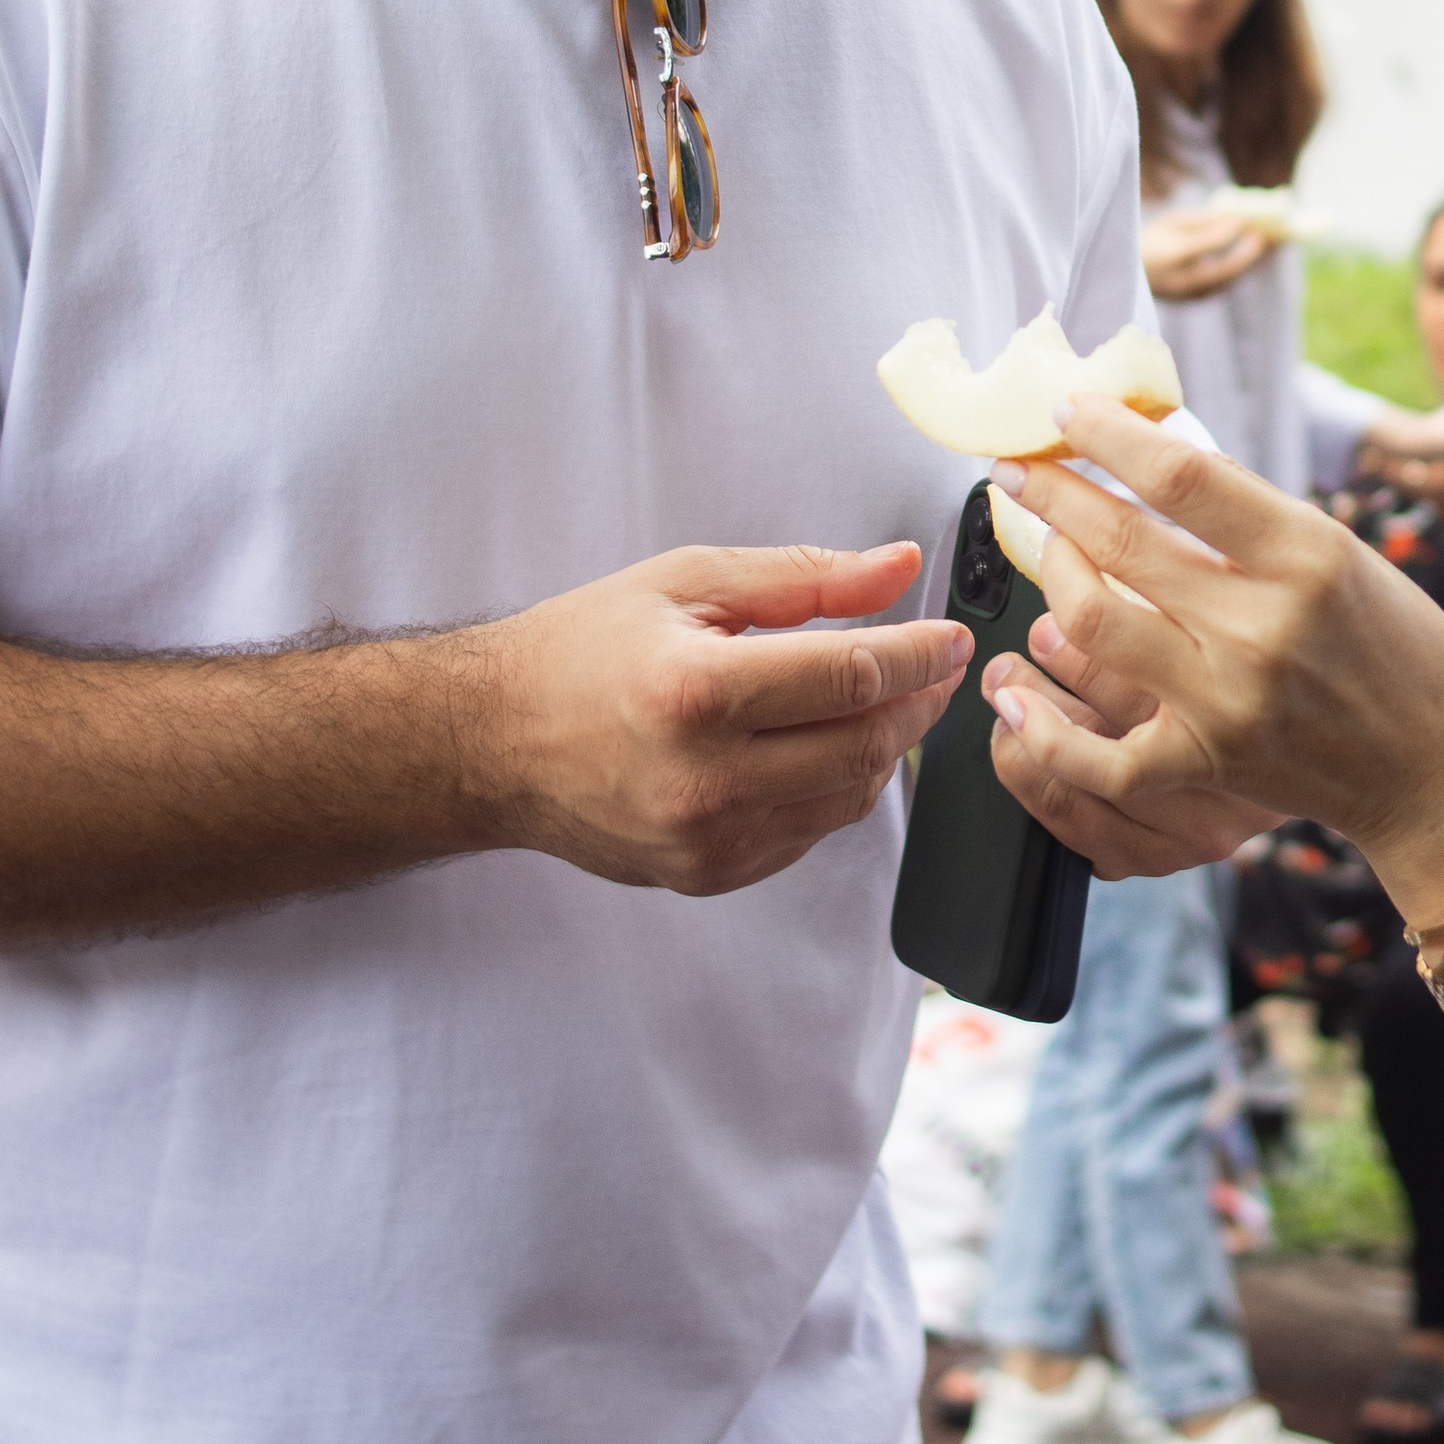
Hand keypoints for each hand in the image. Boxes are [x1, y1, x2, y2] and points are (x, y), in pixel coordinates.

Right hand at [478, 545, 967, 893]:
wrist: (494, 742)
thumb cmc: (582, 650)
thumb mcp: (688, 582)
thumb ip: (804, 577)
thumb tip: (900, 567)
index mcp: (696, 693)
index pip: (851, 678)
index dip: (918, 653)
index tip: (949, 635)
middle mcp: (704, 780)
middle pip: (863, 745)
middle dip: (920, 701)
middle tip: (940, 667)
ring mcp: (707, 841)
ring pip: (848, 799)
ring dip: (889, 747)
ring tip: (896, 700)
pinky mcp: (707, 876)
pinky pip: (810, 835)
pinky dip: (839, 788)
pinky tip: (834, 746)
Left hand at [981, 401, 1443, 913]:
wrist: (1430, 764)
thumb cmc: (1392, 644)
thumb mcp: (1340, 550)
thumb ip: (1248, 513)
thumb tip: (1146, 451)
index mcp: (1307, 554)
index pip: (1179, 475)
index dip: (1106, 433)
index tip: (1067, 412)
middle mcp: (1262, 625)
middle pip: (1119, 539)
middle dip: (1051, 491)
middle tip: (1020, 469)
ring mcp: (1226, 700)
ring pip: (1090, 620)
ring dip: (1050, 570)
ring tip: (1046, 548)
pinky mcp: (1203, 764)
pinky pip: (1094, 754)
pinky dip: (1042, 728)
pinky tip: (1013, 697)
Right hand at [1141, 207, 1276, 302]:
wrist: (1124, 276)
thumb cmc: (1149, 240)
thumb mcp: (1170, 223)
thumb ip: (1201, 222)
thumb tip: (1233, 220)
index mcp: (1168, 256)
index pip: (1205, 244)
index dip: (1228, 232)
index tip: (1244, 220)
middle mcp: (1178, 280)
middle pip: (1221, 271)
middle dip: (1246, 255)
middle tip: (1261, 238)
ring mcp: (1184, 295)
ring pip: (1224, 283)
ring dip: (1244, 266)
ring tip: (1261, 248)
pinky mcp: (1190, 301)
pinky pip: (1219, 287)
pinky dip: (1234, 274)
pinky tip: (1245, 260)